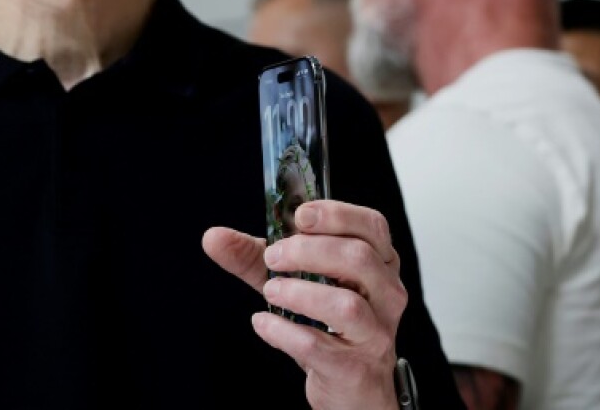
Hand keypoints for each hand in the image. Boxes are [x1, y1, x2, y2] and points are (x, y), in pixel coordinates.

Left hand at [203, 200, 405, 409]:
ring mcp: (375, 334)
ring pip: (346, 305)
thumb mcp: (292, 280)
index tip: (299, 216)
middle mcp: (386, 295)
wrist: (351, 385)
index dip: (337, 215)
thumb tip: (213, 237)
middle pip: (358, 258)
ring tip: (270, 290)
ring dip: (299, 292)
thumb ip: (253, 256)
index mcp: (379, 263)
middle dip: (308, 251)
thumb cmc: (329, 323)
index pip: (372, 226)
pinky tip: (263, 323)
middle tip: (273, 257)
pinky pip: (318, 345)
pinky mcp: (354, 368)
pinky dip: (284, 331)